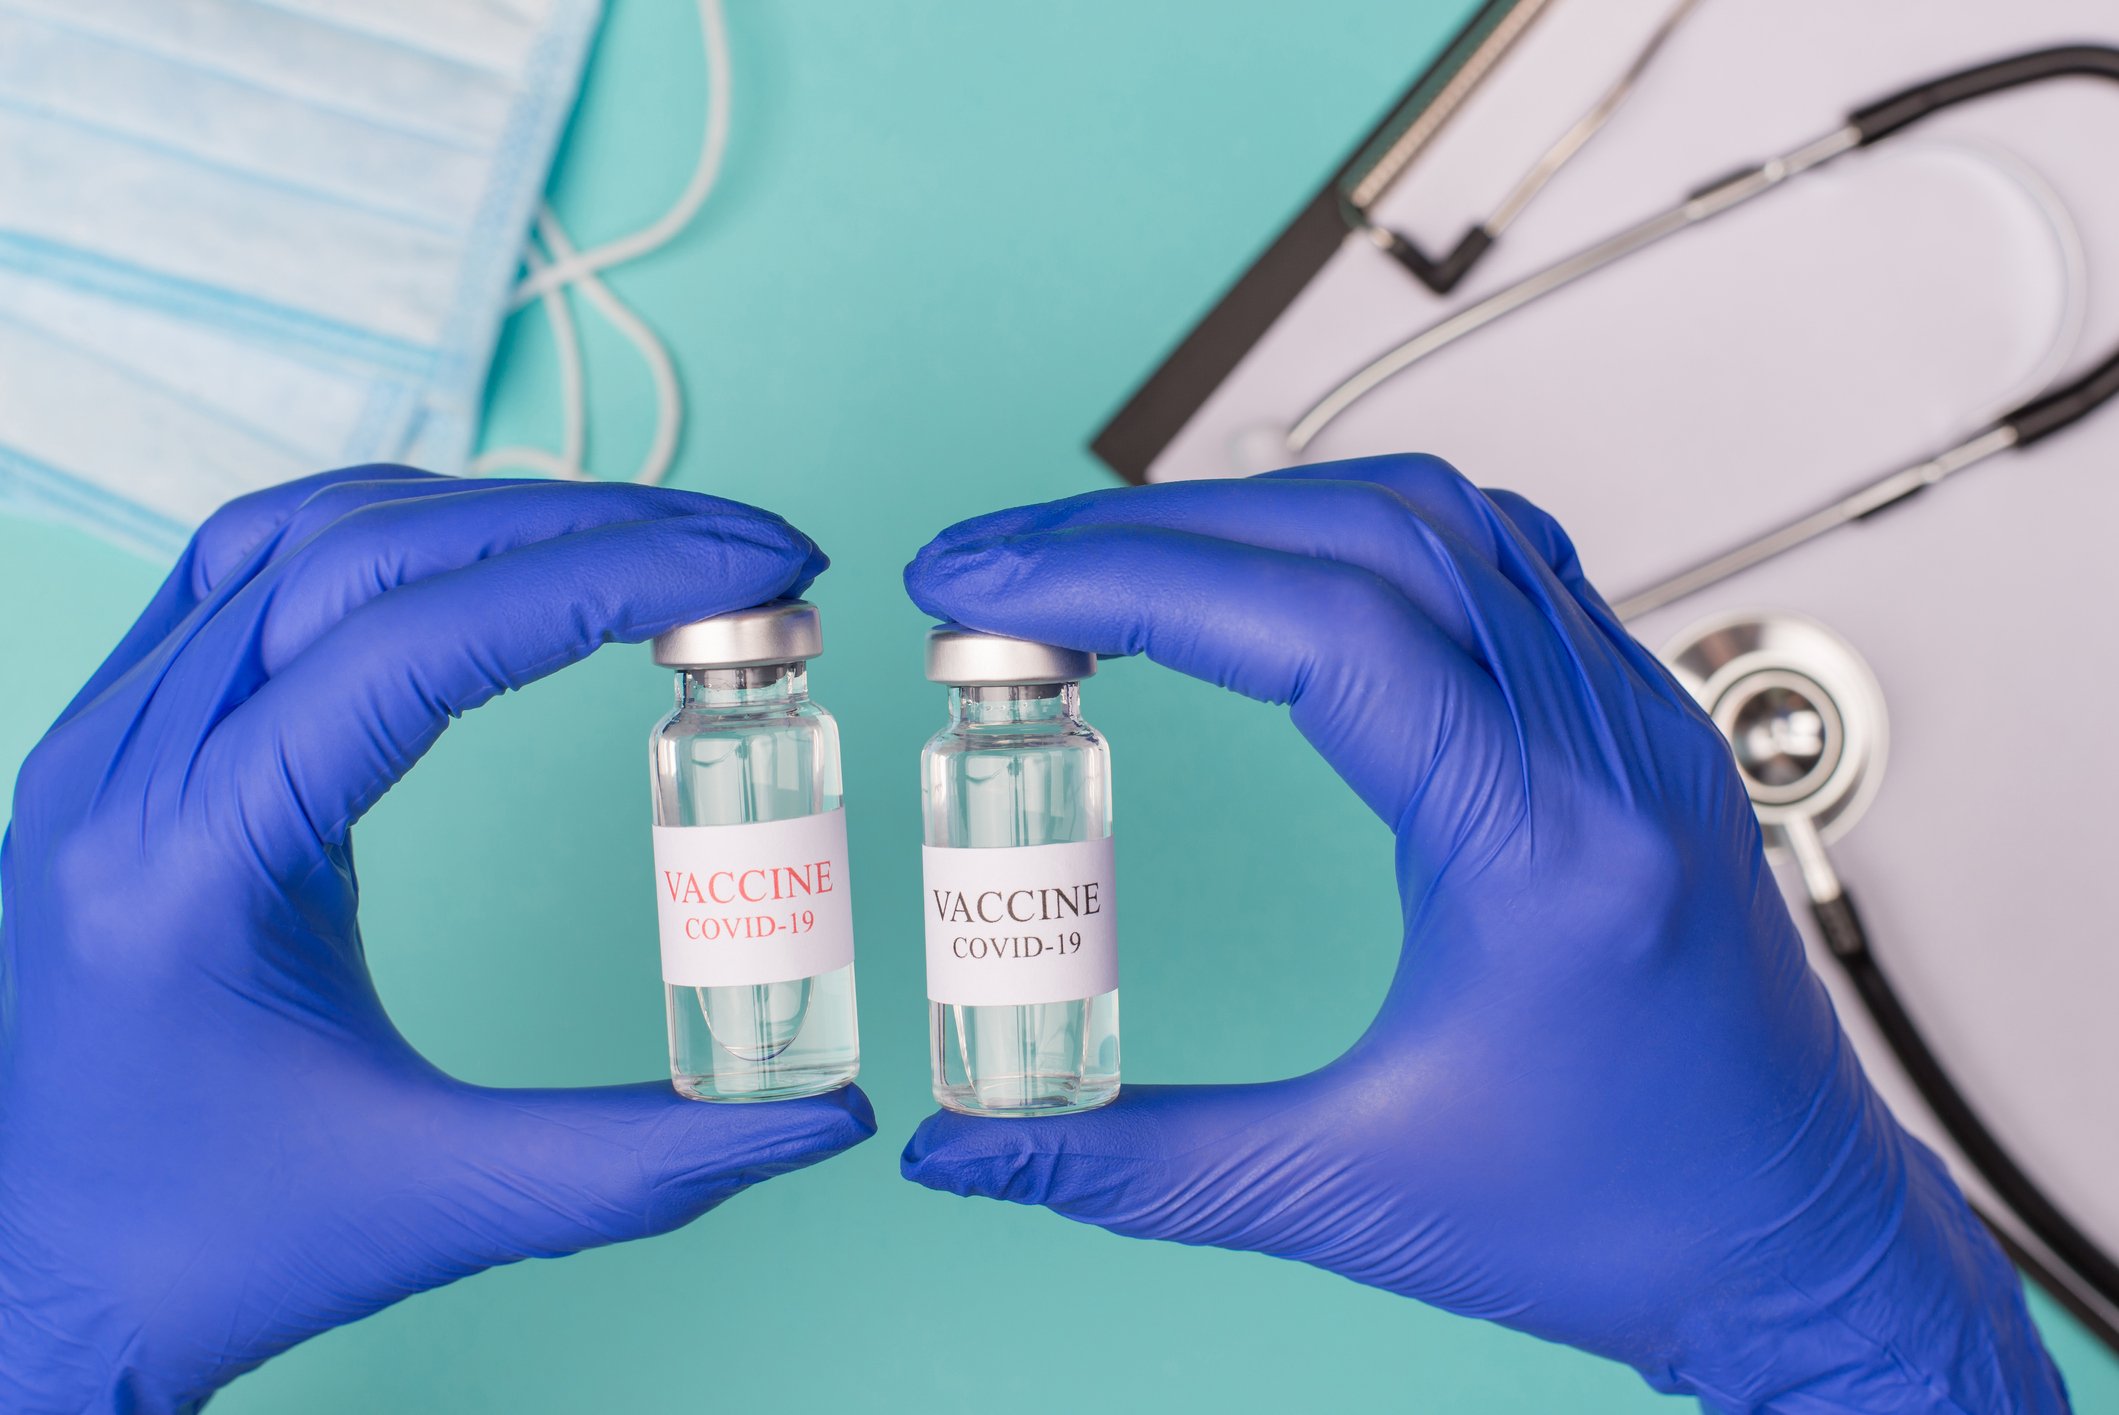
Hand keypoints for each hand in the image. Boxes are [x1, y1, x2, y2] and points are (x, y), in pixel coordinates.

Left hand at [0, 468, 873, 1413]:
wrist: (39, 1281)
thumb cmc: (207, 1247)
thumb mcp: (441, 1203)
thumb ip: (649, 1159)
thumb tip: (827, 1116)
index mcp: (190, 863)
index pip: (415, 645)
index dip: (604, 580)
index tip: (752, 567)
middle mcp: (122, 772)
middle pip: (365, 555)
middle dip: (580, 527)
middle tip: (741, 547)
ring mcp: (104, 744)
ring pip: (298, 535)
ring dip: (485, 516)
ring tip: (641, 541)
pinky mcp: (122, 747)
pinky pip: (248, 572)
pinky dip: (391, 538)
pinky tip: (486, 558)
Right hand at [898, 457, 2064, 1412]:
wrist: (1799, 1246)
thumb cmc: (1632, 1221)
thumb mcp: (1353, 1195)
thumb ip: (1132, 1167)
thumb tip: (969, 1152)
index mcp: (1545, 842)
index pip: (1320, 628)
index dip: (1129, 581)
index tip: (995, 586)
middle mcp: (1607, 747)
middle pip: (1364, 535)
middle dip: (1153, 530)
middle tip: (1008, 570)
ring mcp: (1633, 719)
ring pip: (1438, 519)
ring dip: (1256, 516)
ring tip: (1117, 562)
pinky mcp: (1633, 726)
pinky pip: (1502, 560)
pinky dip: (1360, 538)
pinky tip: (1285, 573)